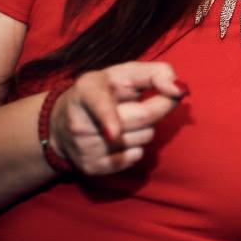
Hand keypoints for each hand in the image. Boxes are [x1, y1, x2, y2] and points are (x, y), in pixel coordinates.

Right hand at [48, 61, 186, 174]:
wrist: (62, 123)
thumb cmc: (106, 92)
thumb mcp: (126, 74)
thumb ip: (157, 73)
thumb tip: (178, 90)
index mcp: (87, 92)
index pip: (99, 106)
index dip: (108, 119)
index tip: (114, 133)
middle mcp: (81, 123)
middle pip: (142, 120)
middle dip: (161, 107)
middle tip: (164, 98)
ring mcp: (85, 148)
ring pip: (143, 138)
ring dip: (147, 127)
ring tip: (129, 119)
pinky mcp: (92, 167)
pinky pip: (135, 157)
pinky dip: (137, 146)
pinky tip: (122, 138)